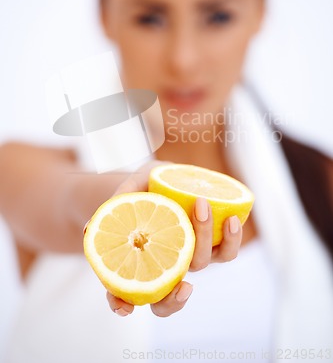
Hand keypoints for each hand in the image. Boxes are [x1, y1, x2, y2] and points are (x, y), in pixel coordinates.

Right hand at [105, 161, 241, 316]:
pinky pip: (226, 250)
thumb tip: (90, 229)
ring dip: (208, 245)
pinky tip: (231, 218)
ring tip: (206, 212)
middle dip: (176, 298)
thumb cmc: (138, 188)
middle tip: (185, 285)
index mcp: (140, 260)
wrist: (159, 177)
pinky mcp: (211, 240)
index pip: (125, 292)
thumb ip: (112, 207)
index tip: (126, 306)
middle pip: (168, 294)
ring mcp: (189, 253)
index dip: (120, 303)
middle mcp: (166, 263)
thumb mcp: (125, 191)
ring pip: (201, 265)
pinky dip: (231, 238)